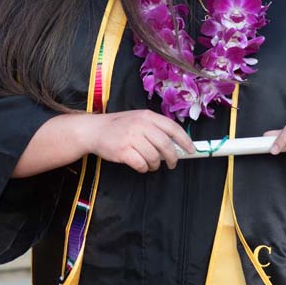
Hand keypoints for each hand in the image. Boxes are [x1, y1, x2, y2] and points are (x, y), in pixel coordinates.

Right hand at [80, 110, 194, 173]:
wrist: (94, 130)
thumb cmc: (119, 126)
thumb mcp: (138, 118)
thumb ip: (156, 128)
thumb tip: (177, 145)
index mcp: (147, 116)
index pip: (173, 128)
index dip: (185, 140)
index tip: (191, 150)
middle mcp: (141, 125)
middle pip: (166, 145)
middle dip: (173, 158)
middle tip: (172, 163)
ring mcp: (131, 138)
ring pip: (154, 157)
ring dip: (155, 165)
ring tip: (150, 164)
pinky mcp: (123, 151)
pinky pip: (141, 164)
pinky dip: (143, 168)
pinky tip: (140, 166)